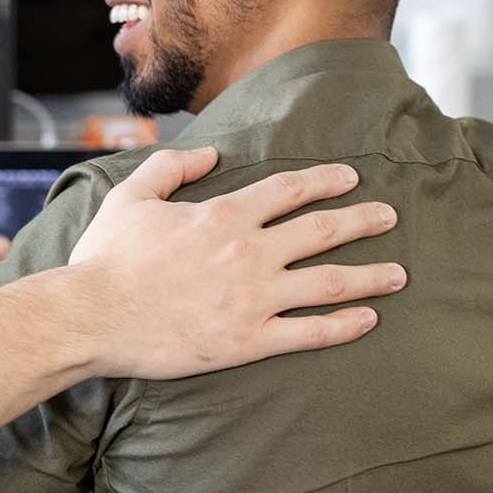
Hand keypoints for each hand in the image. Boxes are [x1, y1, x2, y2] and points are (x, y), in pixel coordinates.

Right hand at [57, 146, 404, 379]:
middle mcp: (248, 253)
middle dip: (363, 220)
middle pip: (322, 231)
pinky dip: (344, 325)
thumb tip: (211, 152)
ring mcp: (253, 299)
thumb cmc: (108, 258)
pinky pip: (310, 333)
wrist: (92, 317)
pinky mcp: (248, 340)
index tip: (350, 177)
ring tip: (400, 273)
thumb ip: (172, 166)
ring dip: (371, 275)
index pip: (289, 190)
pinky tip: (369, 319)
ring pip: (329, 283)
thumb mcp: (131, 196)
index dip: (325, 180)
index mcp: (224, 215)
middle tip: (390, 216)